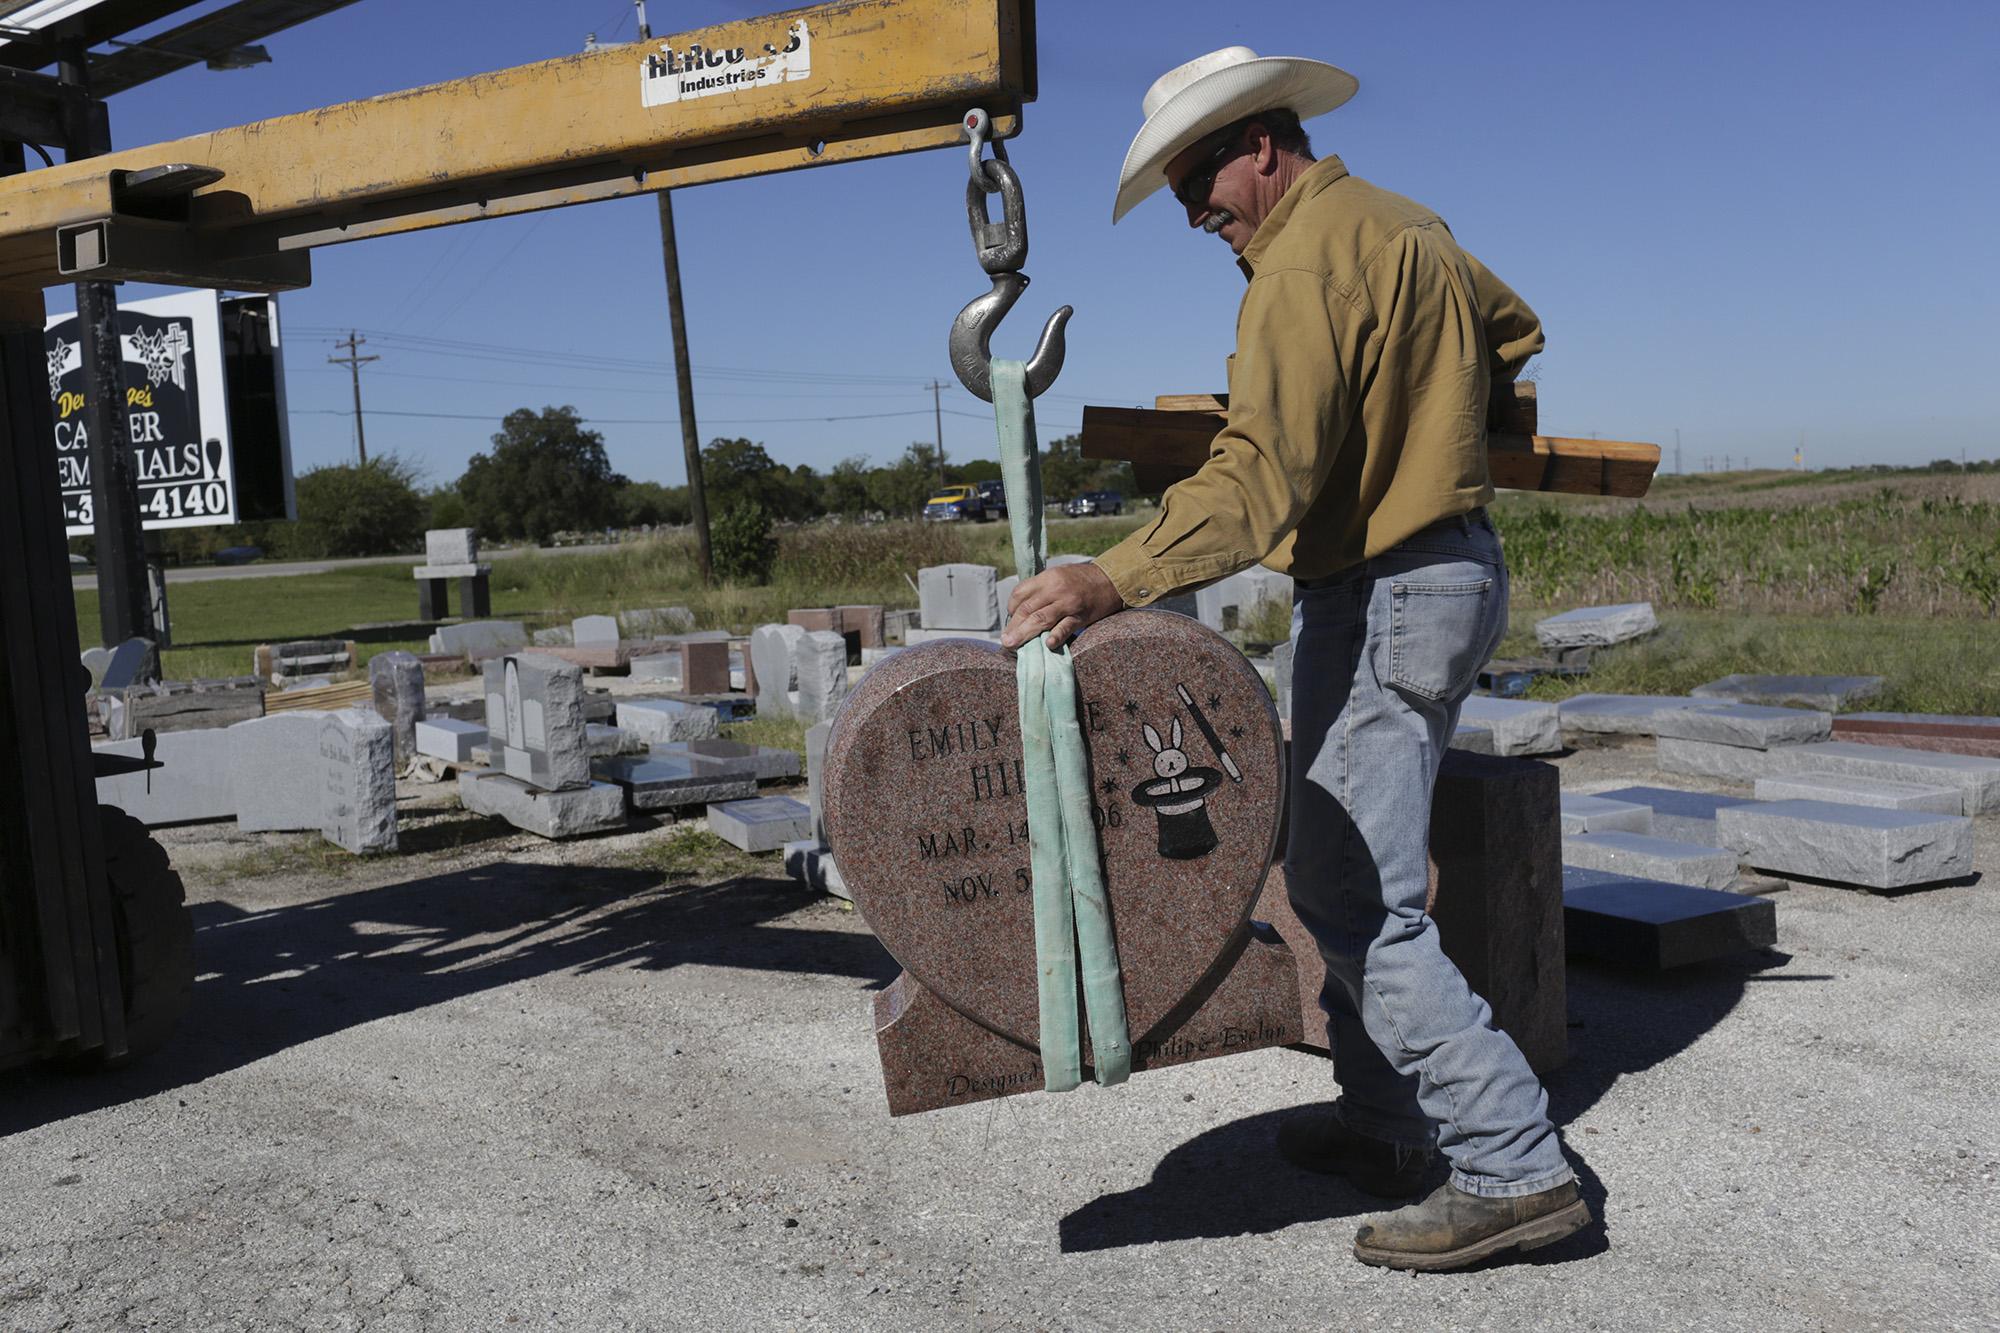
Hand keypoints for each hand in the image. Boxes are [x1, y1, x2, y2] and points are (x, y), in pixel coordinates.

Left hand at [1001, 561, 1125, 650]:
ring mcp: (1068, 603)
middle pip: (1027, 609)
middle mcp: (1055, 589)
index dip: (1011, 608)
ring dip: (1024, 634)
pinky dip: (1055, 636)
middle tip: (1005, 641)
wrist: (1110, 580)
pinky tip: (1047, 645)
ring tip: (1013, 645)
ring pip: (1041, 619)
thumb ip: (1040, 589)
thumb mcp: (1058, 575)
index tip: (1011, 619)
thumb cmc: (1081, 580)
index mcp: (1047, 578)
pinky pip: (1065, 627)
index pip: (1020, 593)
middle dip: (1013, 626)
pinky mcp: (1080, 616)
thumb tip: (1020, 608)